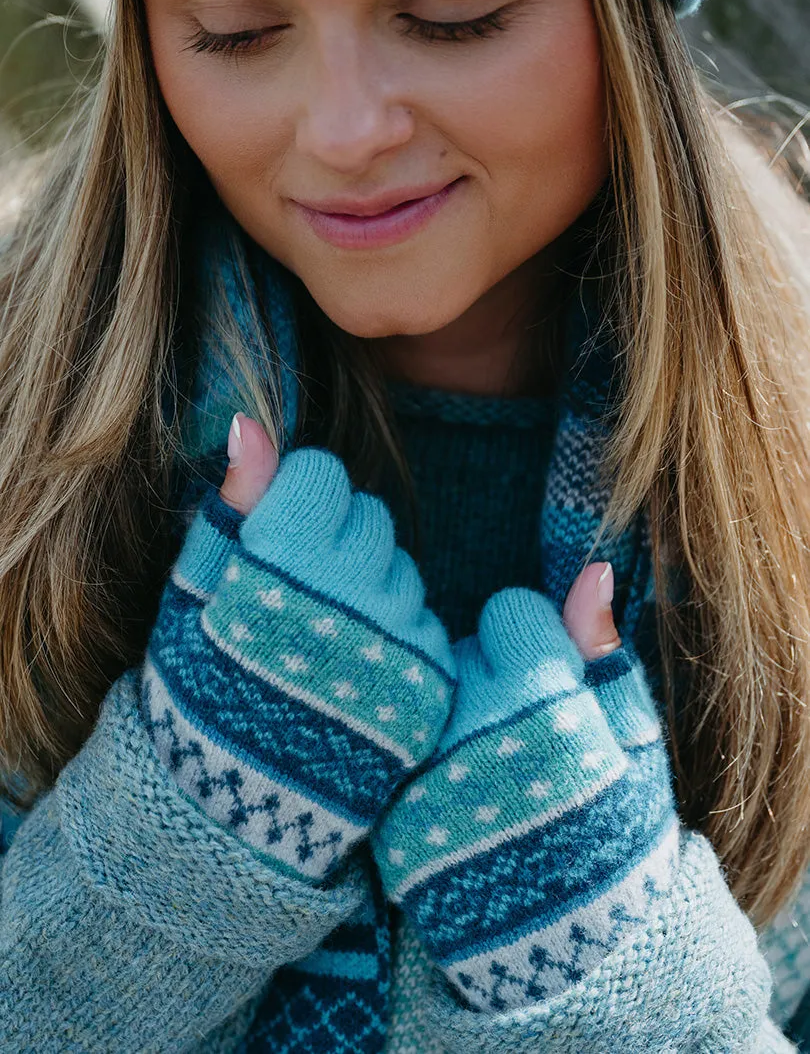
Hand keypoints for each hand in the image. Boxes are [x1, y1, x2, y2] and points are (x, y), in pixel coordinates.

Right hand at [144, 415, 454, 882]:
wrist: (234, 810)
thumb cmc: (199, 692)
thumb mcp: (195, 593)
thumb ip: (232, 505)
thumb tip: (251, 424)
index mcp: (283, 561)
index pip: (322, 477)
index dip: (294, 506)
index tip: (274, 545)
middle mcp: (351, 594)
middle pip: (370, 518)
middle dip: (335, 544)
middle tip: (299, 599)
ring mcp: (398, 642)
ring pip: (402, 571)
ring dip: (370, 593)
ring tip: (324, 645)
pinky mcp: (432, 687)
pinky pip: (427, 627)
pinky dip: (398, 640)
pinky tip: (356, 676)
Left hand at [371, 572, 678, 1013]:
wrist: (572, 953)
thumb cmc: (615, 834)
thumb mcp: (631, 742)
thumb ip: (602, 654)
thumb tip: (587, 569)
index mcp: (545, 703)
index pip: (507, 613)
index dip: (528, 644)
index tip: (542, 682)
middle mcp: (476, 732)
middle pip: (458, 651)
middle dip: (483, 677)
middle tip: (510, 732)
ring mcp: (426, 777)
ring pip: (420, 696)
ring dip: (444, 715)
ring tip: (480, 766)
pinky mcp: (389, 822)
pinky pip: (393, 753)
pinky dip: (415, 764)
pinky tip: (449, 799)